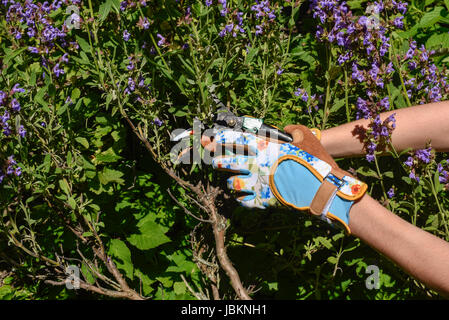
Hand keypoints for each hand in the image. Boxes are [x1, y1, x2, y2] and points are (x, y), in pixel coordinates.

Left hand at [202, 125, 366, 232]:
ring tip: (234, 182)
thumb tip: (285, 129)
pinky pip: (243, 201)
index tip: (209, 138)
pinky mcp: (263, 201)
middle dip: (216, 160)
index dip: (219, 138)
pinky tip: (244, 196)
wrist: (324, 189)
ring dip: (232, 182)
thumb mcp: (305, 137)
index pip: (235, 139)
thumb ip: (291, 130)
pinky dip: (242, 198)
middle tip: (213, 161)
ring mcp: (258, 184)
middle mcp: (257, 164)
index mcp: (265, 147)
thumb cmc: (316, 161)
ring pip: (232, 183)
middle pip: (226, 161)